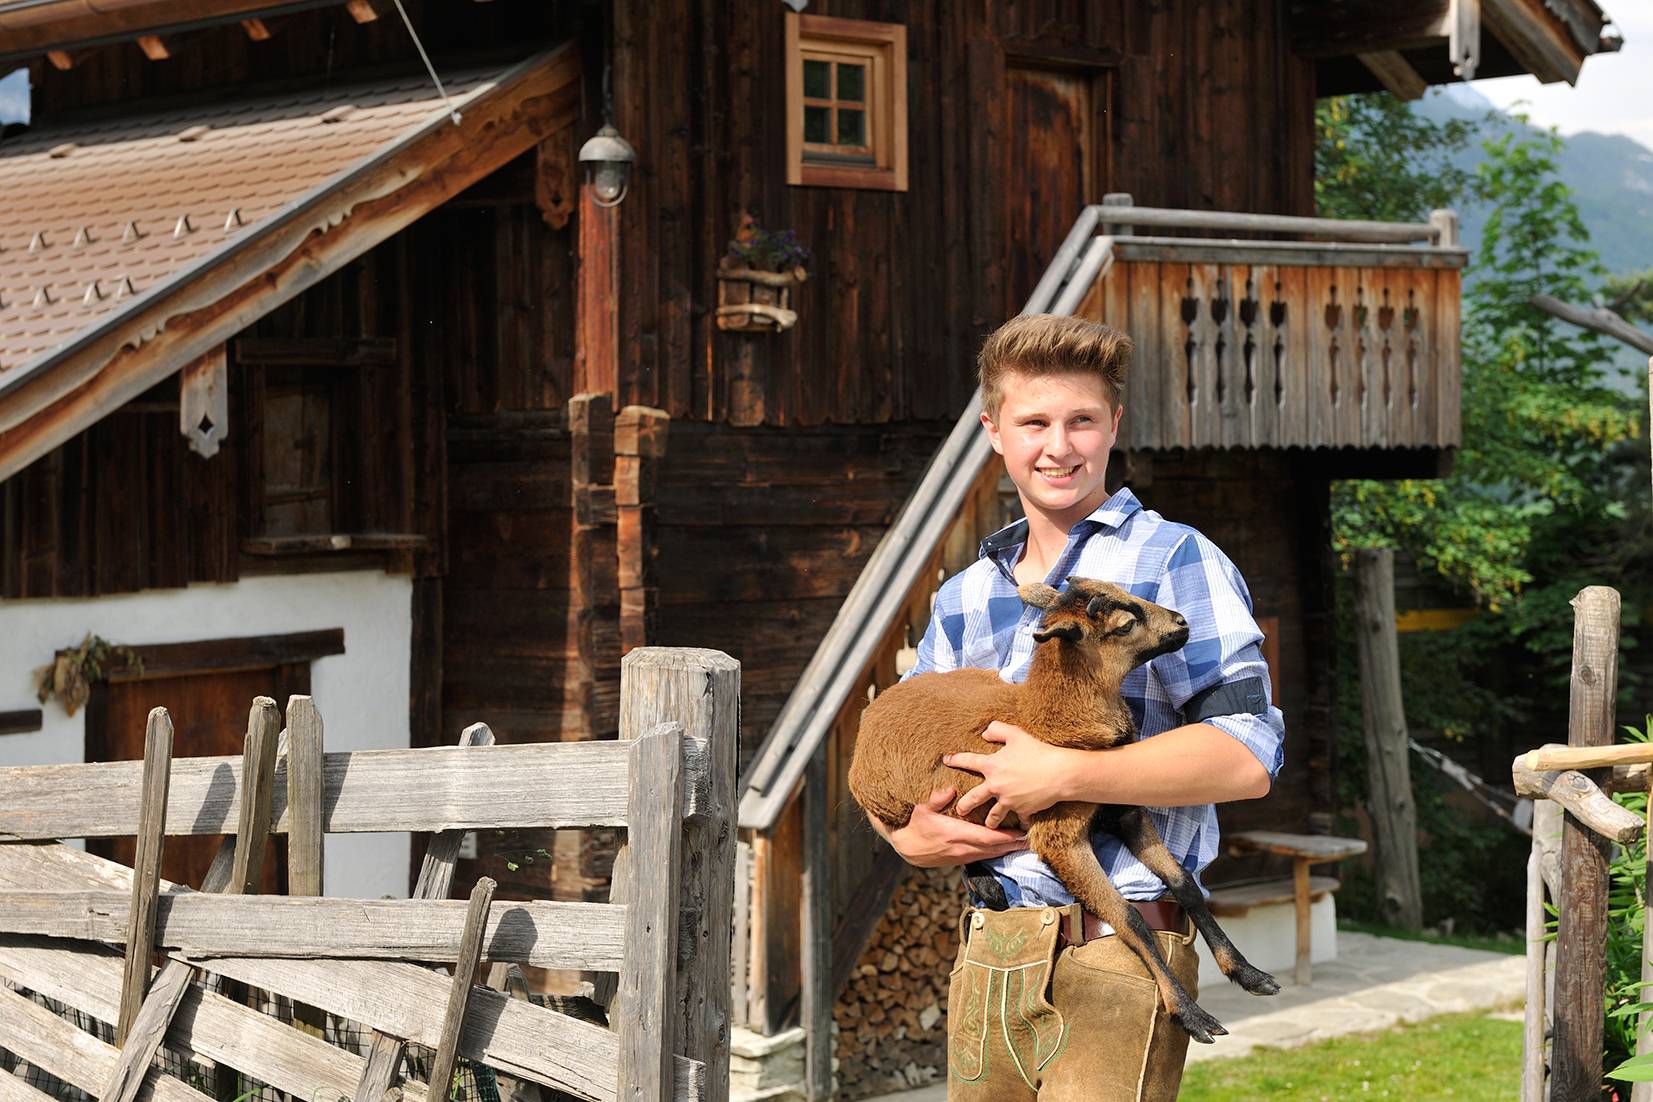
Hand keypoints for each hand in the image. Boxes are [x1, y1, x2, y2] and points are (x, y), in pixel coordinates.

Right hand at [873, 788, 1026, 868]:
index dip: (1005, 836)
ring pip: (992, 854)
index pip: (986, 837)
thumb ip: (936, 799)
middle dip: (1013, 843)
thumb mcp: (921, 809)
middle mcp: (962, 847)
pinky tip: (1008, 847)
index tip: (1021, 831)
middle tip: (1031, 838)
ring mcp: (963, 855)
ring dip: (1008, 849)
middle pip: (994, 848)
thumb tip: (949, 789)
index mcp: (954, 833)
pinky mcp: (962, 859)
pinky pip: (985, 856)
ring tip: (1025, 842)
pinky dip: (998, 851)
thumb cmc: (915, 825)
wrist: (907, 848)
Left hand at [949, 722, 1080, 825]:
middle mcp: (996, 786)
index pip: (968, 761)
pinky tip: (1019, 829)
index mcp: (992, 766)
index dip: (955, 759)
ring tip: (989, 825)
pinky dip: (1020, 824)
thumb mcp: (1016, 734)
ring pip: (993, 816)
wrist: (1059, 773)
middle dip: (964, 806)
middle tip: (959, 811)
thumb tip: (985, 732)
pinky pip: (1019, 820)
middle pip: (973, 799)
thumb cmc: (1038, 751)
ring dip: (990, 821)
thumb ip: (997, 730)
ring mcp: (1008, 801)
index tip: (946, 760)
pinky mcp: (1022, 811)